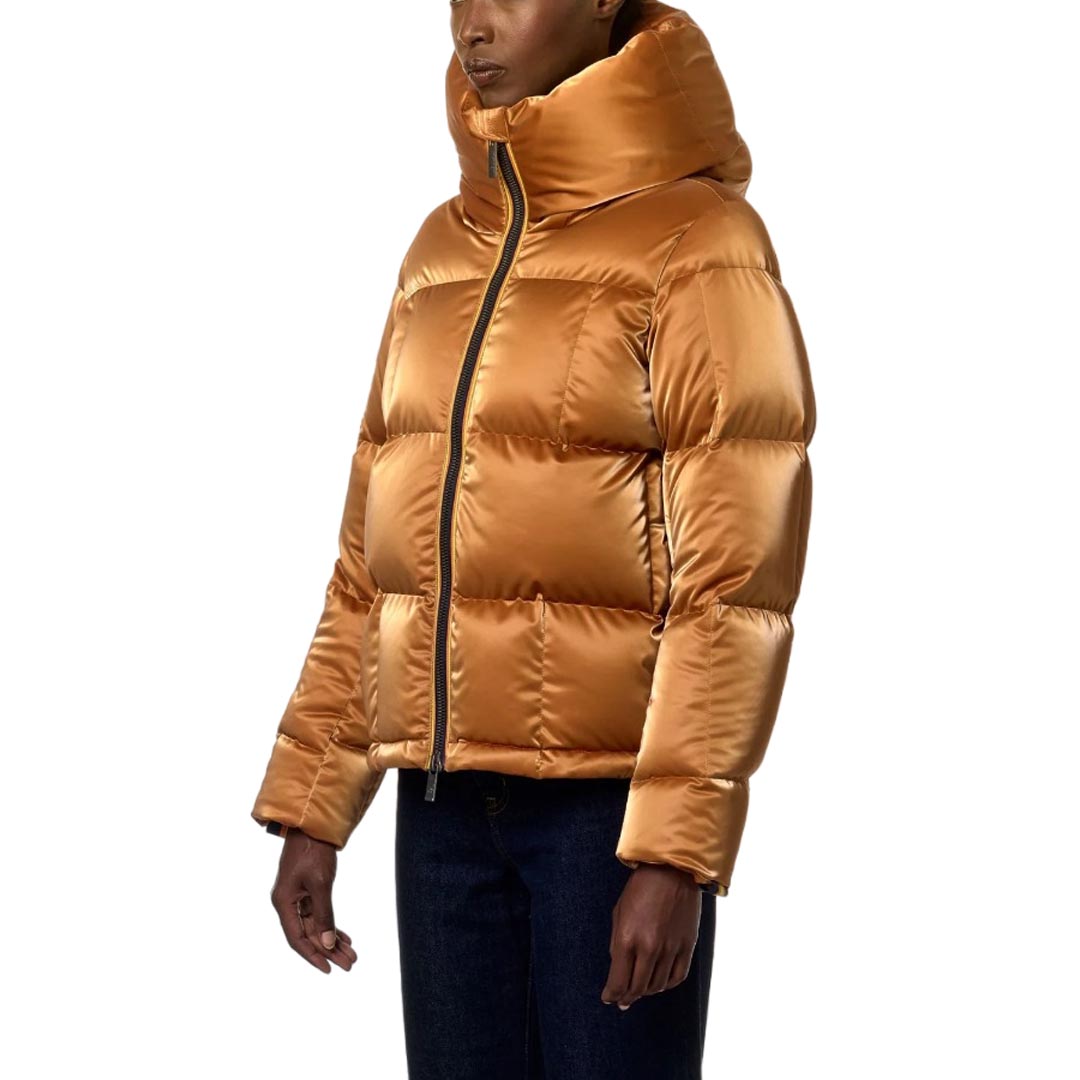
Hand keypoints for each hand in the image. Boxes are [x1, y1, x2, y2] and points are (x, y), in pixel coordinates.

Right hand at [269, 828, 357, 973]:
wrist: (313, 826)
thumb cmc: (313, 852)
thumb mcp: (320, 884)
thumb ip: (324, 914)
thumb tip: (326, 944)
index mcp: (284, 903)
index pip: (297, 939)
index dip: (312, 956)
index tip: (329, 970)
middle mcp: (288, 903)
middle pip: (308, 935)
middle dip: (329, 951)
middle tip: (350, 964)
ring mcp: (298, 897)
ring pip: (316, 926)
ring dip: (333, 940)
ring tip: (352, 955)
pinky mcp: (308, 890)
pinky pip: (319, 914)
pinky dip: (331, 925)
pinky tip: (344, 937)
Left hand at [601, 864, 701, 1009]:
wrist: (671, 870)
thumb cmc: (640, 889)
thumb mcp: (619, 914)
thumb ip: (617, 945)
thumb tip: (618, 973)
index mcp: (626, 938)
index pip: (618, 981)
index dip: (611, 994)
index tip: (609, 998)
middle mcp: (649, 948)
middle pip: (637, 988)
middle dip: (627, 997)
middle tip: (623, 1000)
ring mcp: (670, 949)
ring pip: (657, 986)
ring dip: (646, 991)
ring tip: (640, 990)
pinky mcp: (687, 946)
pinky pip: (676, 977)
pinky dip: (666, 985)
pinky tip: (659, 983)